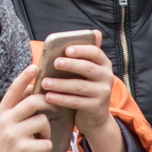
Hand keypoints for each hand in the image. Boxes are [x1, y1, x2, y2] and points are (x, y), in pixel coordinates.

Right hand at [0, 65, 52, 151]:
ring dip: (47, 130)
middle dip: (48, 102)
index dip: (25, 77)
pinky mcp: (22, 149)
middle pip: (34, 101)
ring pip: (42, 121)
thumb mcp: (7, 125)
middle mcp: (5, 120)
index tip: (35, 66)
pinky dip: (47, 146)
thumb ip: (18, 109)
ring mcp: (13, 135)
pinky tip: (38, 151)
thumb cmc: (8, 147)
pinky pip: (46, 141)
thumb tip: (35, 89)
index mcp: (2, 112)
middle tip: (54, 106)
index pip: (14, 90)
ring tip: (40, 138)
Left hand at [40, 33, 125, 151]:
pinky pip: (76, 102)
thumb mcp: (86, 74)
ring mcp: (103, 93)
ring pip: (79, 86)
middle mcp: (107, 77)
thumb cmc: (86, 89)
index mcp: (104, 64)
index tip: (66, 49)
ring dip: (60, 84)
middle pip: (88, 68)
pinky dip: (61, 99)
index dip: (81, 50)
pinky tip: (48, 97)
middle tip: (55, 63)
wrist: (95, 118)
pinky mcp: (95, 107)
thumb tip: (89, 33)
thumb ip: (82, 57)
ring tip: (44, 82)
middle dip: (70, 64)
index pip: (95, 52)